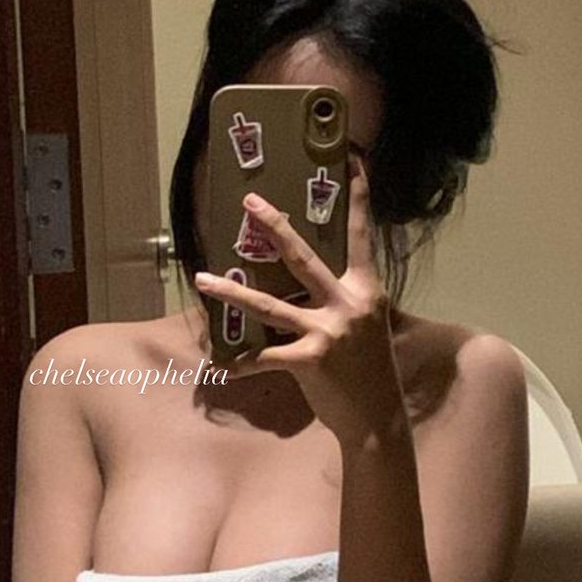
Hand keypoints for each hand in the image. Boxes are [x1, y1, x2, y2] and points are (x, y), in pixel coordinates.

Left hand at [194, 154, 406, 449]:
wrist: (378, 419)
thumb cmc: (371, 370)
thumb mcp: (367, 326)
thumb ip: (345, 301)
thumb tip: (313, 285)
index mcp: (366, 290)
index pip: (360, 236)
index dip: (358, 198)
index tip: (353, 162)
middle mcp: (348, 304)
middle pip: (303, 257)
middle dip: (274, 227)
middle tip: (249, 202)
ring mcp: (328, 331)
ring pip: (269, 304)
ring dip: (232, 292)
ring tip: (203, 278)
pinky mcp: (310, 360)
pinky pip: (266, 356)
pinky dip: (244, 362)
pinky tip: (224, 366)